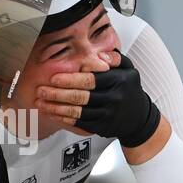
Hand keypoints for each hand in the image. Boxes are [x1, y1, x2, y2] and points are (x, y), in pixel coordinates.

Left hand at [37, 50, 160, 146]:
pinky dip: (66, 119)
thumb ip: (116, 58)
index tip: (54, 78)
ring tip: (42, 103)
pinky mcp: (103, 127)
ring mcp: (109, 115)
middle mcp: (114, 98)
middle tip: (41, 91)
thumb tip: (100, 55)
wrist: (140, 118)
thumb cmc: (130, 90)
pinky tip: (54, 114)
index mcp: (119, 81)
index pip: (92, 80)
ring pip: (79, 111)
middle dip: (59, 94)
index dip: (71, 79)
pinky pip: (81, 123)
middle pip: (82, 96)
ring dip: (58, 108)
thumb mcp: (129, 69)